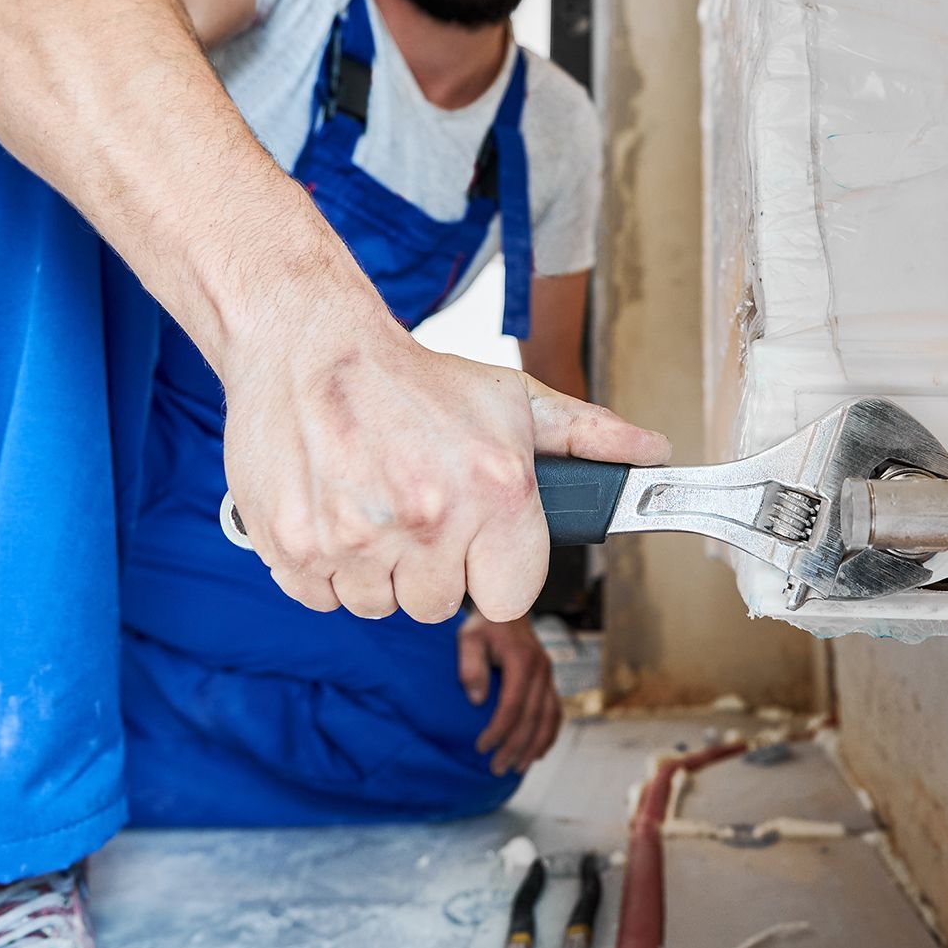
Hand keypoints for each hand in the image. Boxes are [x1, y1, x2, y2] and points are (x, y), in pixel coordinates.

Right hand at [217, 294, 669, 624]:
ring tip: (373, 503)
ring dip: (376, 569)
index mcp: (495, 488)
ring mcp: (359, 536)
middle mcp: (430, 517)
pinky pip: (323, 597)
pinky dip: (325, 566)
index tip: (475, 539)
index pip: (509, 597)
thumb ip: (586, 436)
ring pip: (379, 605)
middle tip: (415, 508)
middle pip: (438, 605)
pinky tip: (334, 510)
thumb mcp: (510, 398)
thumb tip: (652, 454)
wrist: (310, 341)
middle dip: (429, 565)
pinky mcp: (296, 547)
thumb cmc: (414, 378)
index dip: (491, 569)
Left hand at [460, 613, 561, 774]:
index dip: (499, 730)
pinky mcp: (549, 682)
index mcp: (522, 660)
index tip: (481, 747)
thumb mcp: (469, 638)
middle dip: (515, 747)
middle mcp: (541, 670)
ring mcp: (548, 676)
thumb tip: (477, 701)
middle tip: (496, 769)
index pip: (513, 704)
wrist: (507, 608)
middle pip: (532, 717)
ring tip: (517, 768)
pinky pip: (555, 713)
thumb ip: (471, 666)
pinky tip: (537, 753)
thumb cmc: (483, 625)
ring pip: (549, 718)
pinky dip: (549, 735)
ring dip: (535, 746)